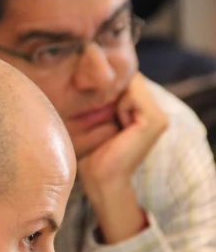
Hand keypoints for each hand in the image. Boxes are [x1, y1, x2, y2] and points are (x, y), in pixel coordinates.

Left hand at [78, 74, 168, 243]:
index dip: (108, 82)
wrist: (100, 179)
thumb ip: (104, 96)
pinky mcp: (155, 120)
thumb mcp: (98, 117)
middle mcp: (156, 110)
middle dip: (111, 87)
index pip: (127, 77)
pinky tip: (117, 124)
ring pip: (132, 82)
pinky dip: (120, 105)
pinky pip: (133, 95)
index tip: (95, 102)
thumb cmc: (92, 151)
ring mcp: (158, 116)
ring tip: (111, 120)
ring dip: (115, 96)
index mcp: (144, 110)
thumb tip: (92, 71)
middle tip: (103, 114)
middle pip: (130, 77)